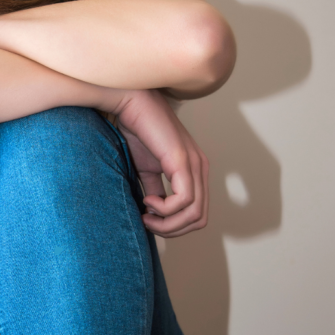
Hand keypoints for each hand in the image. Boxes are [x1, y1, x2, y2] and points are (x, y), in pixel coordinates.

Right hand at [114, 89, 208, 236]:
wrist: (133, 104)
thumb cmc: (138, 132)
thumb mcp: (146, 170)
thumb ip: (155, 191)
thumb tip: (154, 216)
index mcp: (195, 170)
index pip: (197, 213)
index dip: (174, 225)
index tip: (149, 219)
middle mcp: (201, 168)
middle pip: (199, 218)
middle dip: (172, 229)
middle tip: (148, 222)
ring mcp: (195, 164)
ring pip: (194, 213)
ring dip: (168, 223)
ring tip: (147, 214)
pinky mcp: (183, 161)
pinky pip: (185, 200)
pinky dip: (165, 209)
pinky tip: (149, 201)